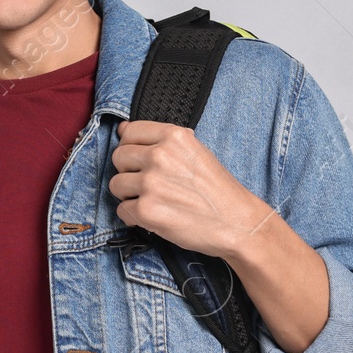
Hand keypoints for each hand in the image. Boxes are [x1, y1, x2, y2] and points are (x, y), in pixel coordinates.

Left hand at [109, 120, 275, 260]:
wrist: (237, 223)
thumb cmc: (217, 190)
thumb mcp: (195, 151)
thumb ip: (160, 140)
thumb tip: (123, 129)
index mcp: (173, 136)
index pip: (129, 132)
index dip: (132, 147)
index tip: (141, 159)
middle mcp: (160, 156)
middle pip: (118, 157)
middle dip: (129, 171)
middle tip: (149, 184)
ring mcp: (151, 183)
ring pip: (116, 184)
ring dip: (129, 195)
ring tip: (153, 201)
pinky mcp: (146, 210)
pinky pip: (122, 210)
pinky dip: (134, 217)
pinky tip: (154, 217)